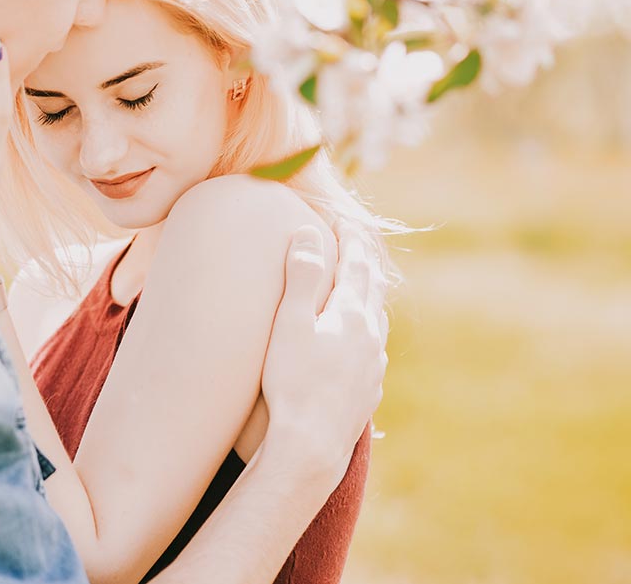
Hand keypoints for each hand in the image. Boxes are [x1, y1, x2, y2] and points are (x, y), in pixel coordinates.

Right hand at [260, 223, 387, 480]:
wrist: (311, 446)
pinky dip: (366, 334)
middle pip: (372, 290)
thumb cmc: (293, 383)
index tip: (343, 219)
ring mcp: (373, 367)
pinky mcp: (367, 392)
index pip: (357, 264)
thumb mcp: (289, 324)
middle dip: (363, 263)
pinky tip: (358, 345)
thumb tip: (308, 233)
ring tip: (360, 291)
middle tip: (355, 245)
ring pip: (377, 322)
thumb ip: (300, 277)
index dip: (350, 239)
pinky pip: (373, 352)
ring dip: (368, 299)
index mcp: (351, 315)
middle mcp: (371, 338)